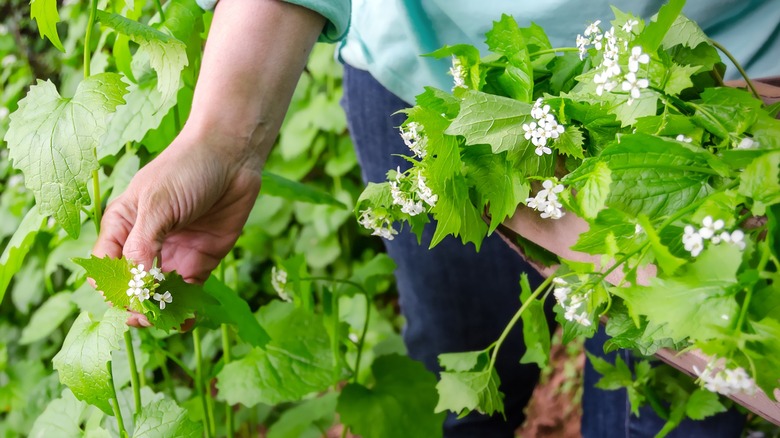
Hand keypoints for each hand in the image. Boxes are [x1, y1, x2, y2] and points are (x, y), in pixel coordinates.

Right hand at [91, 0, 324, 326]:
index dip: (113, 288)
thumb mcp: (157, 205)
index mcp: (122, 226)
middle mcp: (145, 244)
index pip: (106, 267)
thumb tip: (135, 287)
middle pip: (132, 286)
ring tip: (164, 321)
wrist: (232, 156)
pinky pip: (189, 293)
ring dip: (160, 311)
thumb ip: (143, 246)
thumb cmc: (187, 170)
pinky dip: (185, 309)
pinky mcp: (201, 261)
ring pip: (160, 294)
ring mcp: (173, 254)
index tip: (125, 298)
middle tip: (145, 317)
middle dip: (135, 305)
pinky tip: (184, 321)